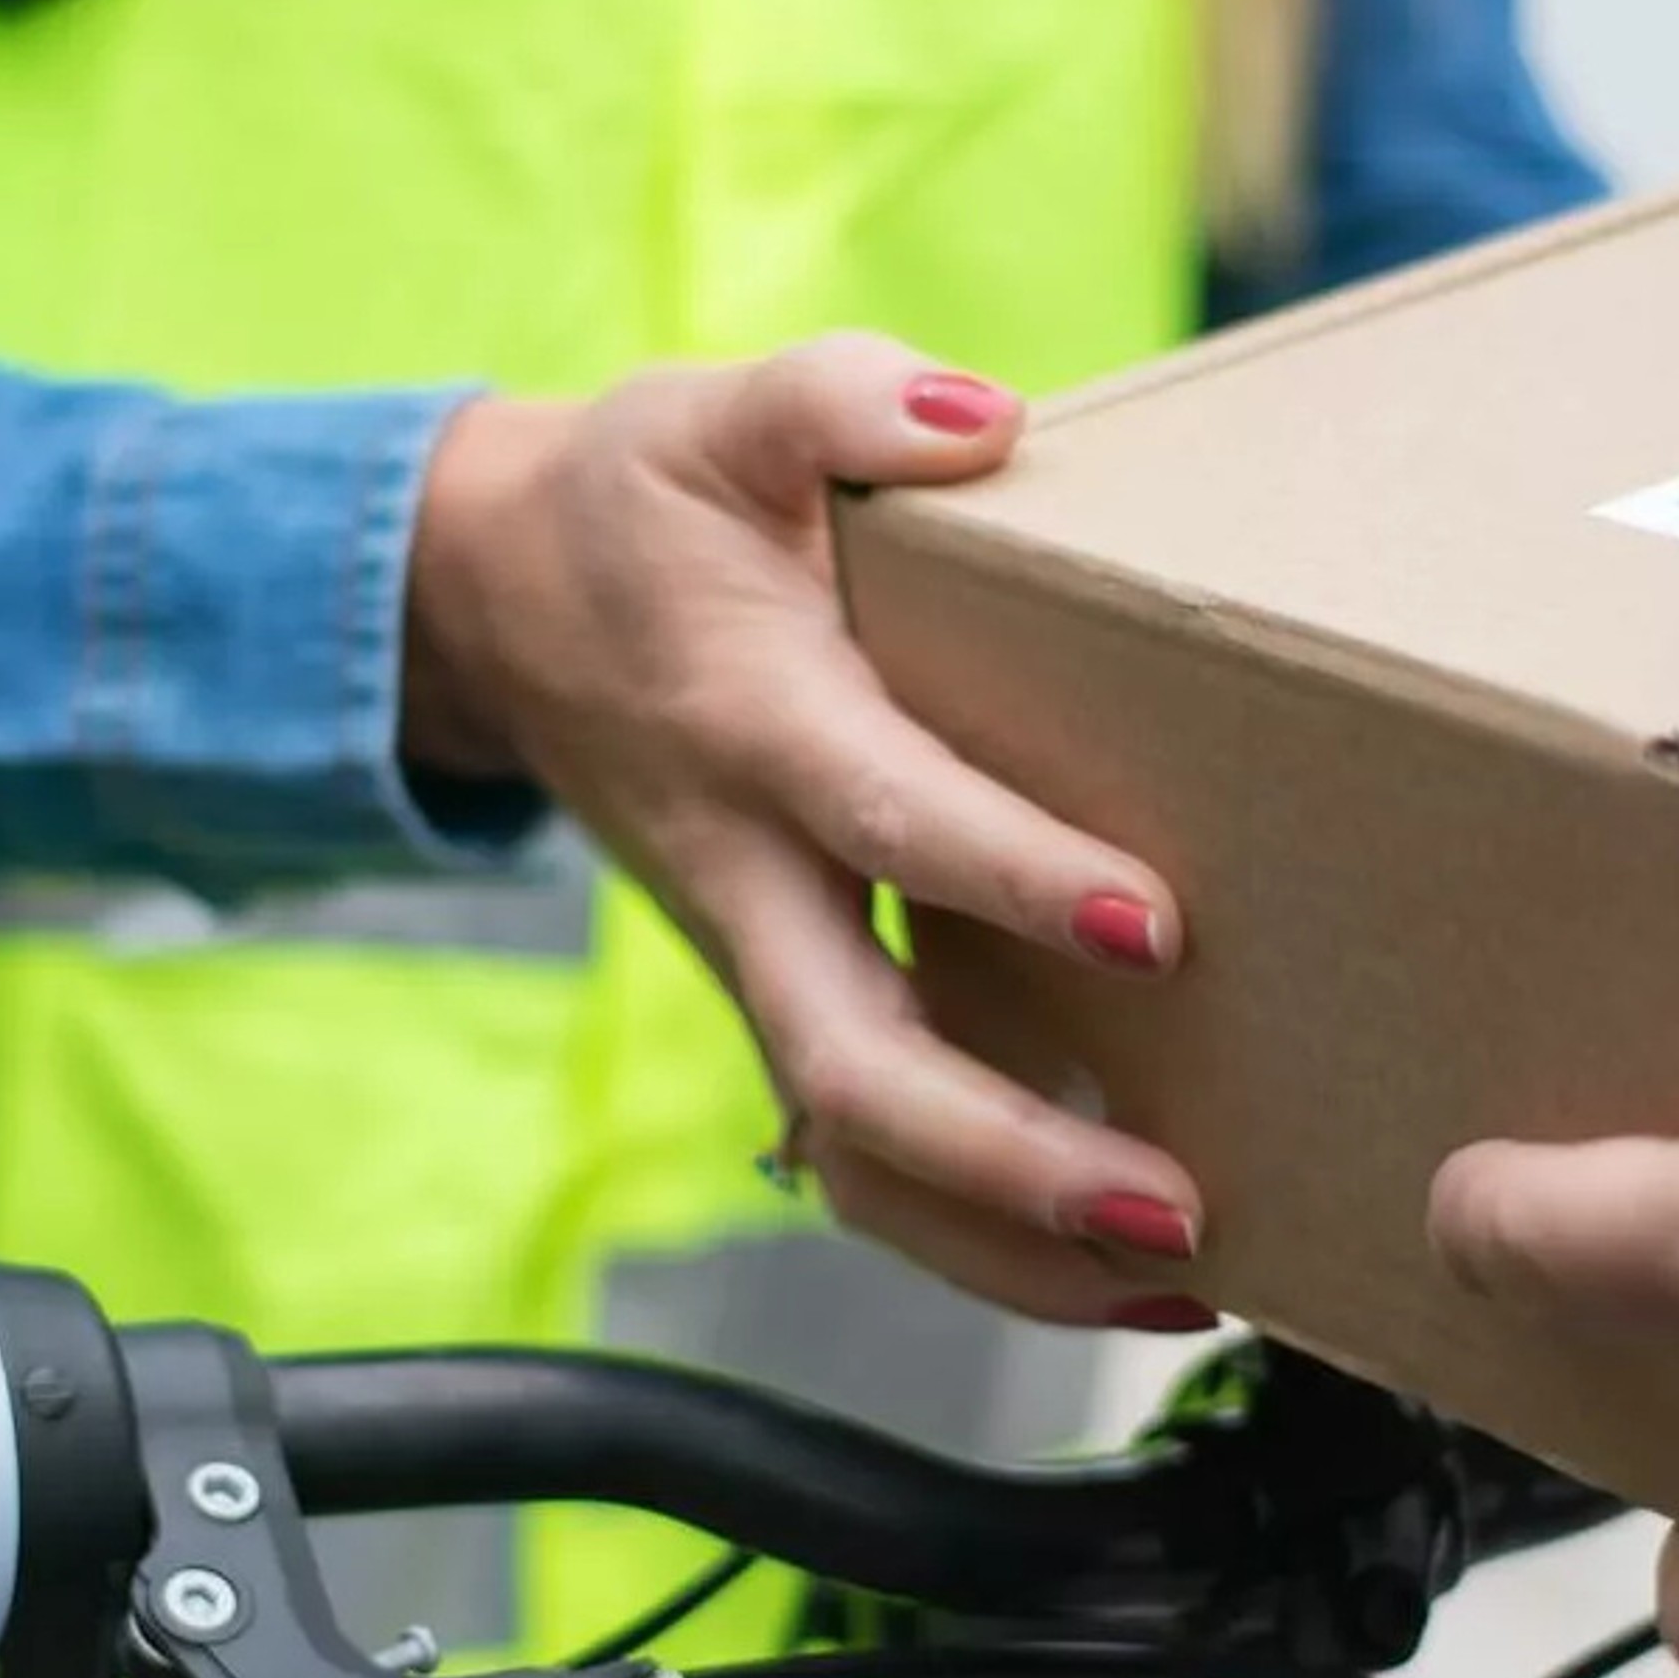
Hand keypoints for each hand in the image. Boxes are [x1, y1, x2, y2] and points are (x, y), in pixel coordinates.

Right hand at [405, 337, 1214, 1331]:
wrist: (495, 602)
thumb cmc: (637, 507)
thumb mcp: (722, 412)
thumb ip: (843, 396)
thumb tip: (984, 422)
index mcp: (752, 723)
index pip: (884, 813)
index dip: (1013, 874)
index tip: (1157, 922)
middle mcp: (745, 875)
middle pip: (853, 1065)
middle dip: (1011, 1156)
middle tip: (1172, 1204)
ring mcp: (753, 959)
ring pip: (854, 1155)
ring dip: (1006, 1246)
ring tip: (1184, 1281)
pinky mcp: (778, 998)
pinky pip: (863, 1155)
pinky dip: (980, 1234)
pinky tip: (1118, 1265)